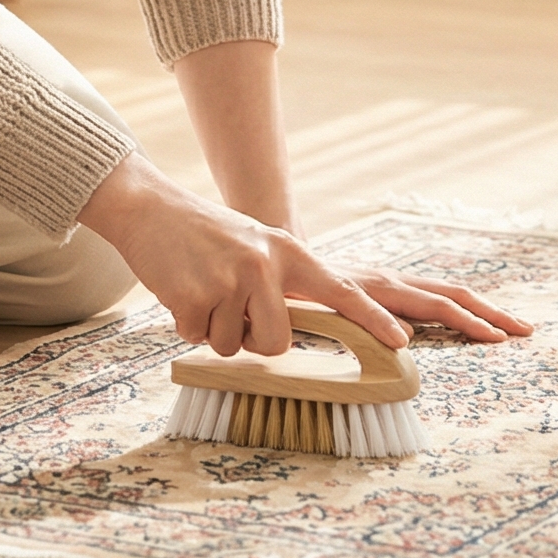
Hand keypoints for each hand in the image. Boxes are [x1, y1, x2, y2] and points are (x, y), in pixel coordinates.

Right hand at [78, 153, 529, 352]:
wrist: (154, 210)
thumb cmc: (211, 239)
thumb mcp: (259, 249)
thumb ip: (285, 285)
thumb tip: (292, 339)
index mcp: (291, 253)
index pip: (342, 291)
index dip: (373, 319)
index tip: (403, 343)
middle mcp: (267, 264)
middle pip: (278, 344)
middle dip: (254, 341)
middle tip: (233, 308)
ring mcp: (231, 280)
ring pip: (234, 347)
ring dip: (215, 331)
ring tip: (206, 290)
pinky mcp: (195, 296)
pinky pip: (198, 340)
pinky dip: (187, 325)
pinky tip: (182, 291)